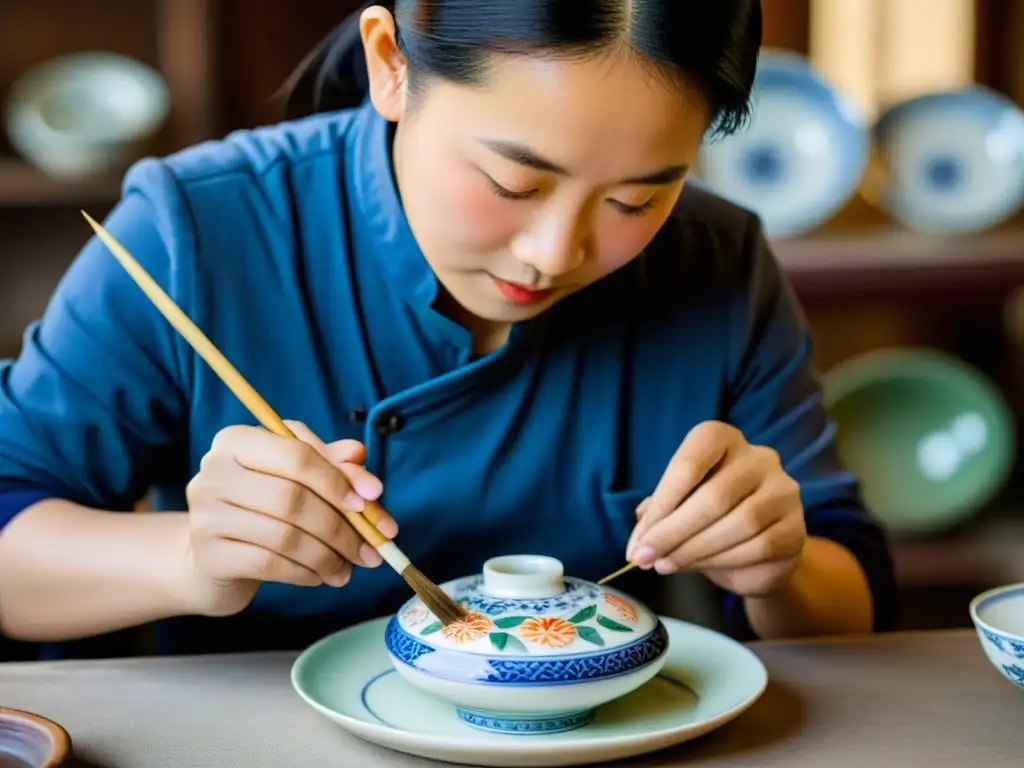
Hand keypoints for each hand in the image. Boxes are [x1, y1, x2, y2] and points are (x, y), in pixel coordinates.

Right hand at [181, 420, 397, 616]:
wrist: (214, 560)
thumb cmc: (263, 508)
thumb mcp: (298, 478)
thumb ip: (331, 464)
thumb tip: (358, 455)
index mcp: (237, 440)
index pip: (297, 453)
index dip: (339, 478)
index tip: (373, 499)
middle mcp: (214, 472)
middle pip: (292, 497)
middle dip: (341, 526)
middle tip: (372, 548)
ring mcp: (206, 514)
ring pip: (285, 535)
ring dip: (328, 556)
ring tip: (349, 568)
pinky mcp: (209, 555)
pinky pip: (270, 564)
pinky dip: (305, 572)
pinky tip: (320, 576)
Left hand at [626, 421, 805, 596]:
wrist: (759, 549)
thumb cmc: (710, 515)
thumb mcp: (680, 505)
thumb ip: (661, 512)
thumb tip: (640, 536)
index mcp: (723, 439)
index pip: (689, 463)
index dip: (661, 504)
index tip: (638, 539)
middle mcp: (759, 457)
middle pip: (714, 496)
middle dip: (673, 532)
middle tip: (646, 558)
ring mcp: (783, 490)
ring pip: (738, 523)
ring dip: (694, 549)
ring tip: (666, 565)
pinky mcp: (796, 528)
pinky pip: (758, 547)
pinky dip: (721, 561)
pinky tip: (698, 568)